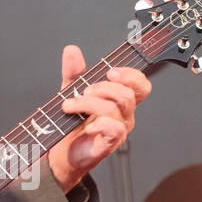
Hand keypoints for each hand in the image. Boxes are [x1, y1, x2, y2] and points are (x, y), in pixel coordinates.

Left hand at [47, 45, 150, 190]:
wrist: (61, 151)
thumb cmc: (72, 123)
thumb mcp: (71, 91)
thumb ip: (74, 71)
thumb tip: (72, 51)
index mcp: (120, 100)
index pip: (140, 84)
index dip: (130, 75)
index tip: (110, 71)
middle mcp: (124, 115)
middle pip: (128, 94)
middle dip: (102, 87)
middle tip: (84, 91)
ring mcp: (119, 129)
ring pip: (115, 108)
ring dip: (89, 102)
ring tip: (70, 105)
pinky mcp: (110, 143)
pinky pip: (115, 128)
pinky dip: (99, 123)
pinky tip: (86, 125)